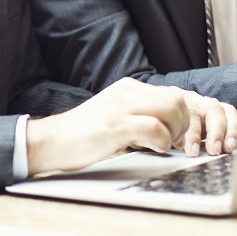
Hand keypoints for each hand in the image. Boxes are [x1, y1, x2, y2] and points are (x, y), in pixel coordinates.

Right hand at [25, 78, 236, 174]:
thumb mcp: (115, 114)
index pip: (172, 92)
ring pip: (170, 109)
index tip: (178, 134)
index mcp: (129, 88)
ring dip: (174, 132)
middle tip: (173, 141)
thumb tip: (167, 123)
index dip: (182, 116)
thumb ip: (139, 112)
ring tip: (162, 145)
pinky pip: (153, 129)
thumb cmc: (84, 134)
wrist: (53, 140)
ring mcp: (121, 107)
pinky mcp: (116, 125)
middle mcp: (127, 92)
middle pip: (177, 98)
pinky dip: (160, 142)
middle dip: (183, 123)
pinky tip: (151, 149)